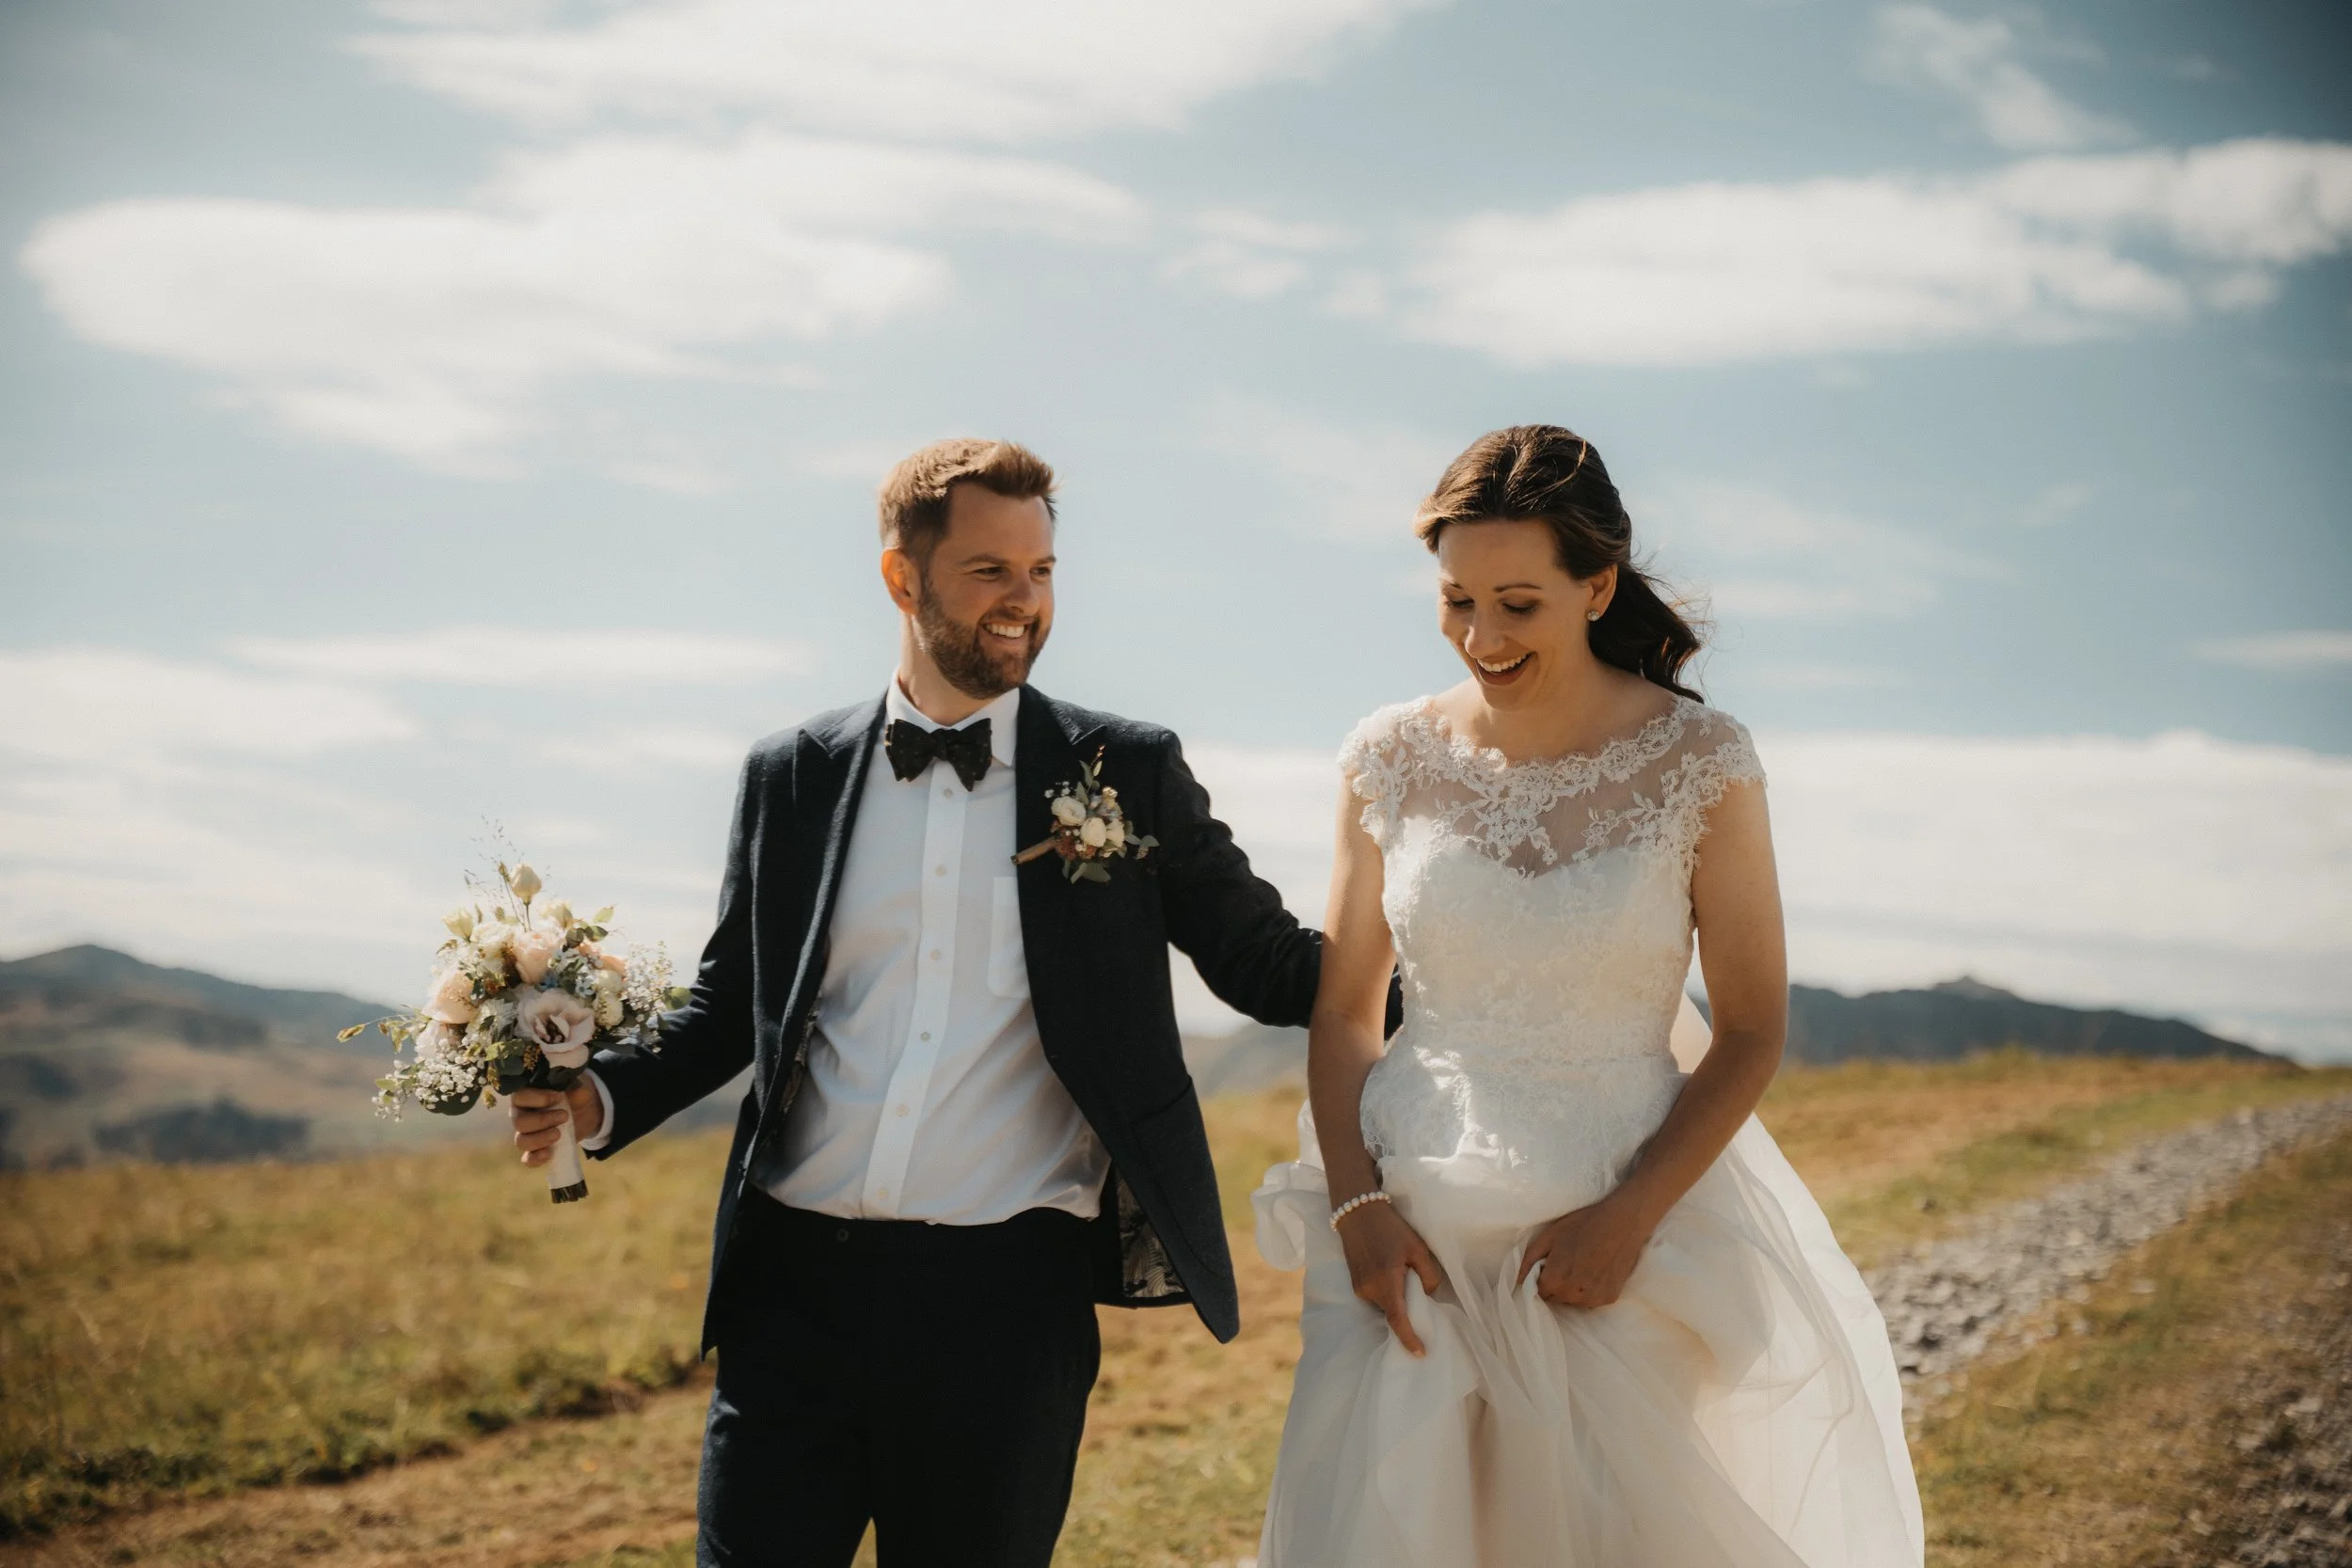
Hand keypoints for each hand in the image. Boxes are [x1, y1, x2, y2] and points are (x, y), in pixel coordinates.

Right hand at [508, 1078, 601, 1167]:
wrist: (585, 1112)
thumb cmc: (575, 1094)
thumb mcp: (578, 1087)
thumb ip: (575, 1086)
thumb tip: (575, 1087)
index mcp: (527, 1094)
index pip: (520, 1097)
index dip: (538, 1098)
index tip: (559, 1097)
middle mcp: (520, 1114)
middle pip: (519, 1123)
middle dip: (542, 1121)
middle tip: (564, 1116)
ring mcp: (526, 1133)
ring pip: (521, 1141)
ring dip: (540, 1139)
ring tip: (559, 1134)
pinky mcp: (536, 1149)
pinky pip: (527, 1159)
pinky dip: (536, 1159)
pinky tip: (549, 1154)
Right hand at [1334, 1198, 1446, 1356]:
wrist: (1357, 1211)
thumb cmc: (1390, 1228)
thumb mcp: (1417, 1247)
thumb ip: (1428, 1274)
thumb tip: (1428, 1294)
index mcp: (1386, 1282)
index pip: (1398, 1320)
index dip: (1409, 1339)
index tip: (1421, 1353)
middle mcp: (1369, 1291)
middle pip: (1393, 1312)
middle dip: (1408, 1309)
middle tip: (1420, 1291)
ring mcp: (1359, 1288)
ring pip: (1385, 1304)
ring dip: (1397, 1298)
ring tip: (1403, 1274)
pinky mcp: (1355, 1284)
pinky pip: (1376, 1297)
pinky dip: (1387, 1292)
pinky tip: (1392, 1272)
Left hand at [1515, 1194, 1655, 1309]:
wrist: (1622, 1223)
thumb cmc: (1583, 1224)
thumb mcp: (1550, 1236)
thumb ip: (1529, 1260)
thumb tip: (1517, 1280)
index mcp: (1556, 1280)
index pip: (1538, 1292)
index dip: (1541, 1278)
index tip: (1549, 1265)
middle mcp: (1574, 1294)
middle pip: (1555, 1298)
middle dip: (1555, 1285)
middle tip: (1567, 1263)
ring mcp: (1593, 1298)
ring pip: (1573, 1301)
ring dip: (1572, 1290)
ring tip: (1582, 1266)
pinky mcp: (1609, 1298)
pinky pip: (1591, 1300)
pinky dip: (1589, 1290)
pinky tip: (1595, 1271)